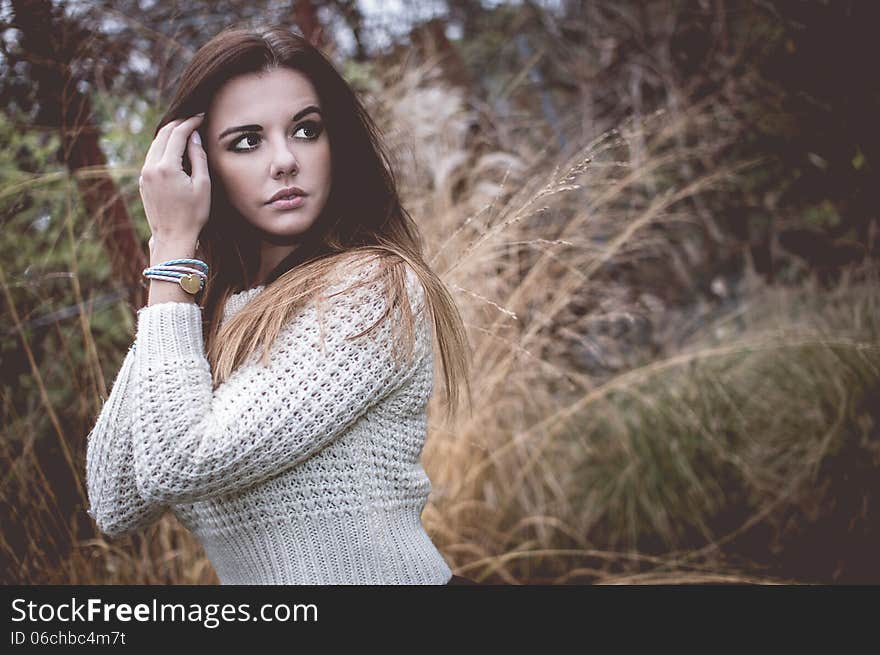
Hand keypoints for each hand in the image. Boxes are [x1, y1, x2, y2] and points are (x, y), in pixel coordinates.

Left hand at [139, 113, 210, 243]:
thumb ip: (198, 157)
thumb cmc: (193, 215)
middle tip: (193, 120)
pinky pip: (152, 157)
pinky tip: (174, 149)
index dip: (190, 123)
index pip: (177, 135)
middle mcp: (151, 168)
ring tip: (185, 131)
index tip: (201, 117)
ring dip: (169, 135)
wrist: (173, 237)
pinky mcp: (143, 182)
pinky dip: (163, 148)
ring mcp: (144, 175)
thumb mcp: (203, 185)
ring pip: (155, 145)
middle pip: (163, 135)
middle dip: (178, 125)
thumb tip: (194, 137)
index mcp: (166, 167)